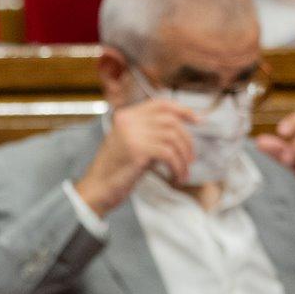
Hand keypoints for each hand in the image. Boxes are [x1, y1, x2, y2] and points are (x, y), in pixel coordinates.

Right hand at [73, 98, 200, 214]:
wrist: (96, 190)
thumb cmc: (114, 172)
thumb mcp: (131, 145)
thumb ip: (149, 134)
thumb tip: (180, 131)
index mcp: (126, 116)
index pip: (161, 104)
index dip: (183, 110)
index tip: (198, 121)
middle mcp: (128, 121)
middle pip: (171, 120)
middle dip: (187, 140)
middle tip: (191, 158)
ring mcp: (132, 134)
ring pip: (173, 137)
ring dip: (183, 157)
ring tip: (183, 171)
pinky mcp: (137, 150)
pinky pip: (169, 154)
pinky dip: (177, 167)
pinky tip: (176, 177)